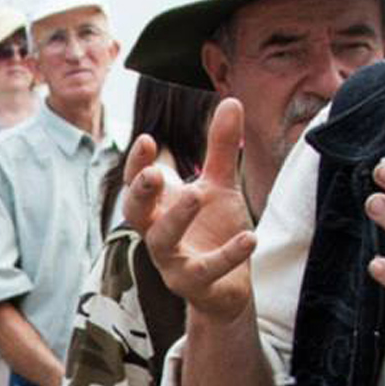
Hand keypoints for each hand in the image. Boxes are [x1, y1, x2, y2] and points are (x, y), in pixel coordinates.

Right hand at [124, 97, 256, 321]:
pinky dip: (228, 254)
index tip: (148, 139)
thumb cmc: (214, 230)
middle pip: (135, 213)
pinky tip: (250, 237)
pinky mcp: (195, 284)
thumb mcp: (221, 185)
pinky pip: (207, 270)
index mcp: (159, 208)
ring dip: (176, 218)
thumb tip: (232, 100)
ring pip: (162, 243)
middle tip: (154, 172)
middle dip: (141, 191)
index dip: (138, 163)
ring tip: (197, 194)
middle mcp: (157, 234)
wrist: (229, 285)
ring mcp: (173, 262)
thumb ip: (222, 148)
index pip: (138, 183)